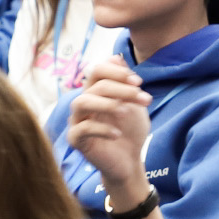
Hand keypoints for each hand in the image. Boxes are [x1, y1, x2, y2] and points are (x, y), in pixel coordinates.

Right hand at [66, 56, 152, 198]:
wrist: (129, 161)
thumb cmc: (130, 131)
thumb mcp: (134, 104)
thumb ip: (126, 83)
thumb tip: (116, 57)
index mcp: (96, 91)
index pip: (97, 70)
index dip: (117, 72)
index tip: (139, 82)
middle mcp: (84, 102)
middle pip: (95, 85)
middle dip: (121, 88)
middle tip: (143, 98)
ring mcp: (77, 120)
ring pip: (82, 102)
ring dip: (107, 104)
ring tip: (126, 112)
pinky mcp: (76, 140)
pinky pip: (82, 128)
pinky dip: (102, 128)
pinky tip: (118, 134)